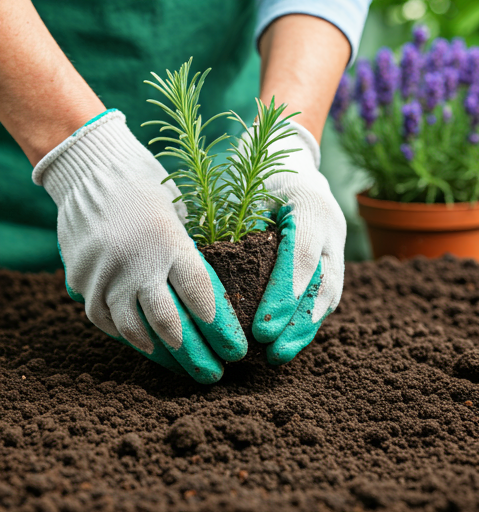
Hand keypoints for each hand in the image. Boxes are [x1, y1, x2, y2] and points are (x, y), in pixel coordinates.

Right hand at [32, 110, 246, 383]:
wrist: (90, 169)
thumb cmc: (146, 186)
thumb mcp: (180, 213)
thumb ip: (191, 255)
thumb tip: (210, 297)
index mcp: (170, 242)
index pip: (203, 298)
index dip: (222, 330)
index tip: (236, 351)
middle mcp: (137, 263)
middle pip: (172, 324)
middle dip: (197, 355)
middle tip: (214, 374)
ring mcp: (105, 275)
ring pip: (137, 331)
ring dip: (164, 355)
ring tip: (184, 369)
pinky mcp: (82, 281)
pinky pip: (106, 322)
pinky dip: (131, 339)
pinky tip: (150, 348)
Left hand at [251, 120, 345, 363]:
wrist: (290, 152)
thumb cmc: (258, 168)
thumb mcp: (245, 187)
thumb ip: (235, 225)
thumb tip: (204, 272)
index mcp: (309, 204)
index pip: (302, 258)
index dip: (284, 296)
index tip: (262, 330)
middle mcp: (332, 225)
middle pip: (324, 283)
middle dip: (299, 322)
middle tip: (273, 352)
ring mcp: (338, 241)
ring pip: (331, 292)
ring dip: (308, 327)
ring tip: (281, 354)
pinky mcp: (334, 254)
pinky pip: (328, 290)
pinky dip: (310, 316)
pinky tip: (290, 336)